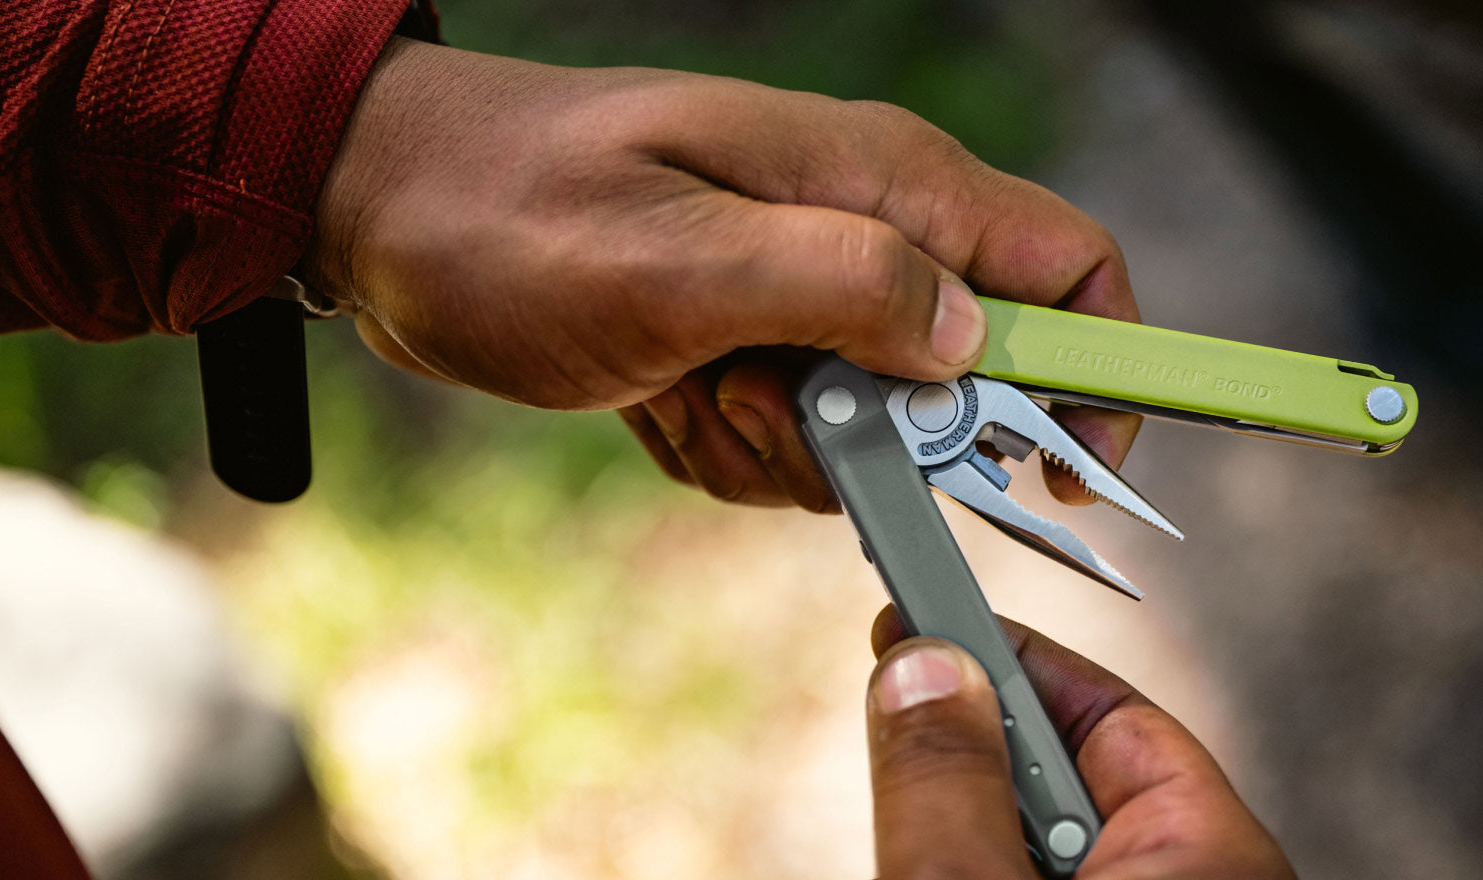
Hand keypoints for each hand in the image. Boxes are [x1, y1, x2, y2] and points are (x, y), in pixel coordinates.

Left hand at [303, 38, 1141, 509]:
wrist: (383, 213)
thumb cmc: (512, 214)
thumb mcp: (678, 261)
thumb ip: (844, 287)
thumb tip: (970, 338)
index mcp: (878, 182)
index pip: (1068, 263)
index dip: (1099, 370)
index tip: (1057, 469)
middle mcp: (859, 230)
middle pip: (966, 376)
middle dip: (881, 438)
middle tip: (763, 405)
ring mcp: (801, 288)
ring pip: (872, 428)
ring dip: (783, 448)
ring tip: (684, 387)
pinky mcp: (750, 338)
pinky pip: (789, 438)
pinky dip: (727, 446)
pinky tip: (657, 397)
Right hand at [866, 607, 1295, 878]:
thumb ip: (949, 787)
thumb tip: (921, 673)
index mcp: (1212, 857)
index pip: (1113, 712)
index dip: (1009, 661)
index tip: (924, 626)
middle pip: (1073, 780)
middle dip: (982, 761)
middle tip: (902, 748)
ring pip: (1052, 847)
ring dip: (975, 835)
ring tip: (927, 858)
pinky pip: (1051, 878)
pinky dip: (989, 867)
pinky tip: (942, 872)